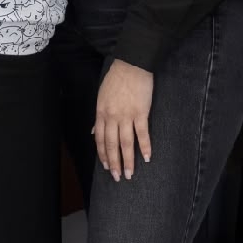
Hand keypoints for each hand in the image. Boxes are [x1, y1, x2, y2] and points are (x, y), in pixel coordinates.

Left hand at [94, 59, 155, 181]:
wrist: (132, 65)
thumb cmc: (116, 79)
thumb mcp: (102, 96)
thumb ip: (99, 116)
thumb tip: (95, 132)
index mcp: (101, 113)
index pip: (100, 139)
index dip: (103, 155)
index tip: (106, 167)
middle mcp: (112, 117)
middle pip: (112, 145)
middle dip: (113, 163)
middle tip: (117, 177)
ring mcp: (126, 116)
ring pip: (125, 143)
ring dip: (127, 160)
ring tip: (129, 173)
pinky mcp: (141, 113)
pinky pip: (142, 134)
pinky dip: (145, 147)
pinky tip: (147, 157)